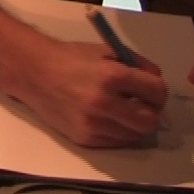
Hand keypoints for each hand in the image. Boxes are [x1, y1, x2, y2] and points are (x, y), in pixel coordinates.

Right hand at [0, 32, 168, 148]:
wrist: (34, 73)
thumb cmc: (72, 58)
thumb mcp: (107, 51)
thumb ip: (137, 64)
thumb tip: (157, 82)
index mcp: (112, 75)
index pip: (157, 93)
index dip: (159, 92)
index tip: (153, 91)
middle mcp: (104, 103)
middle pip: (149, 121)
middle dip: (151, 113)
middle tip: (142, 105)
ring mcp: (93, 124)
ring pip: (134, 136)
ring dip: (135, 125)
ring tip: (124, 112)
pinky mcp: (84, 139)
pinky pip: (116, 142)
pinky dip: (119, 133)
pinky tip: (109, 119)